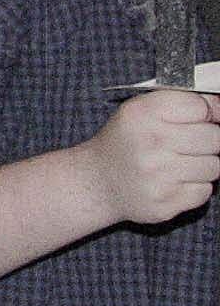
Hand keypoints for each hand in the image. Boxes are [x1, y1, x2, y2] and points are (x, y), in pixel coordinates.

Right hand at [90, 86, 219, 225]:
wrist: (97, 182)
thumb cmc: (127, 141)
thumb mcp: (142, 110)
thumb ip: (182, 102)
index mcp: (142, 113)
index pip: (201, 106)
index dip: (206, 112)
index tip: (201, 118)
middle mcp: (149, 144)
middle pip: (214, 137)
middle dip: (207, 140)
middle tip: (187, 143)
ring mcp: (157, 176)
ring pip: (214, 166)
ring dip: (202, 165)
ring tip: (179, 163)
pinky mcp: (165, 203)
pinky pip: (204, 191)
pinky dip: (194, 186)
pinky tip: (174, 181)